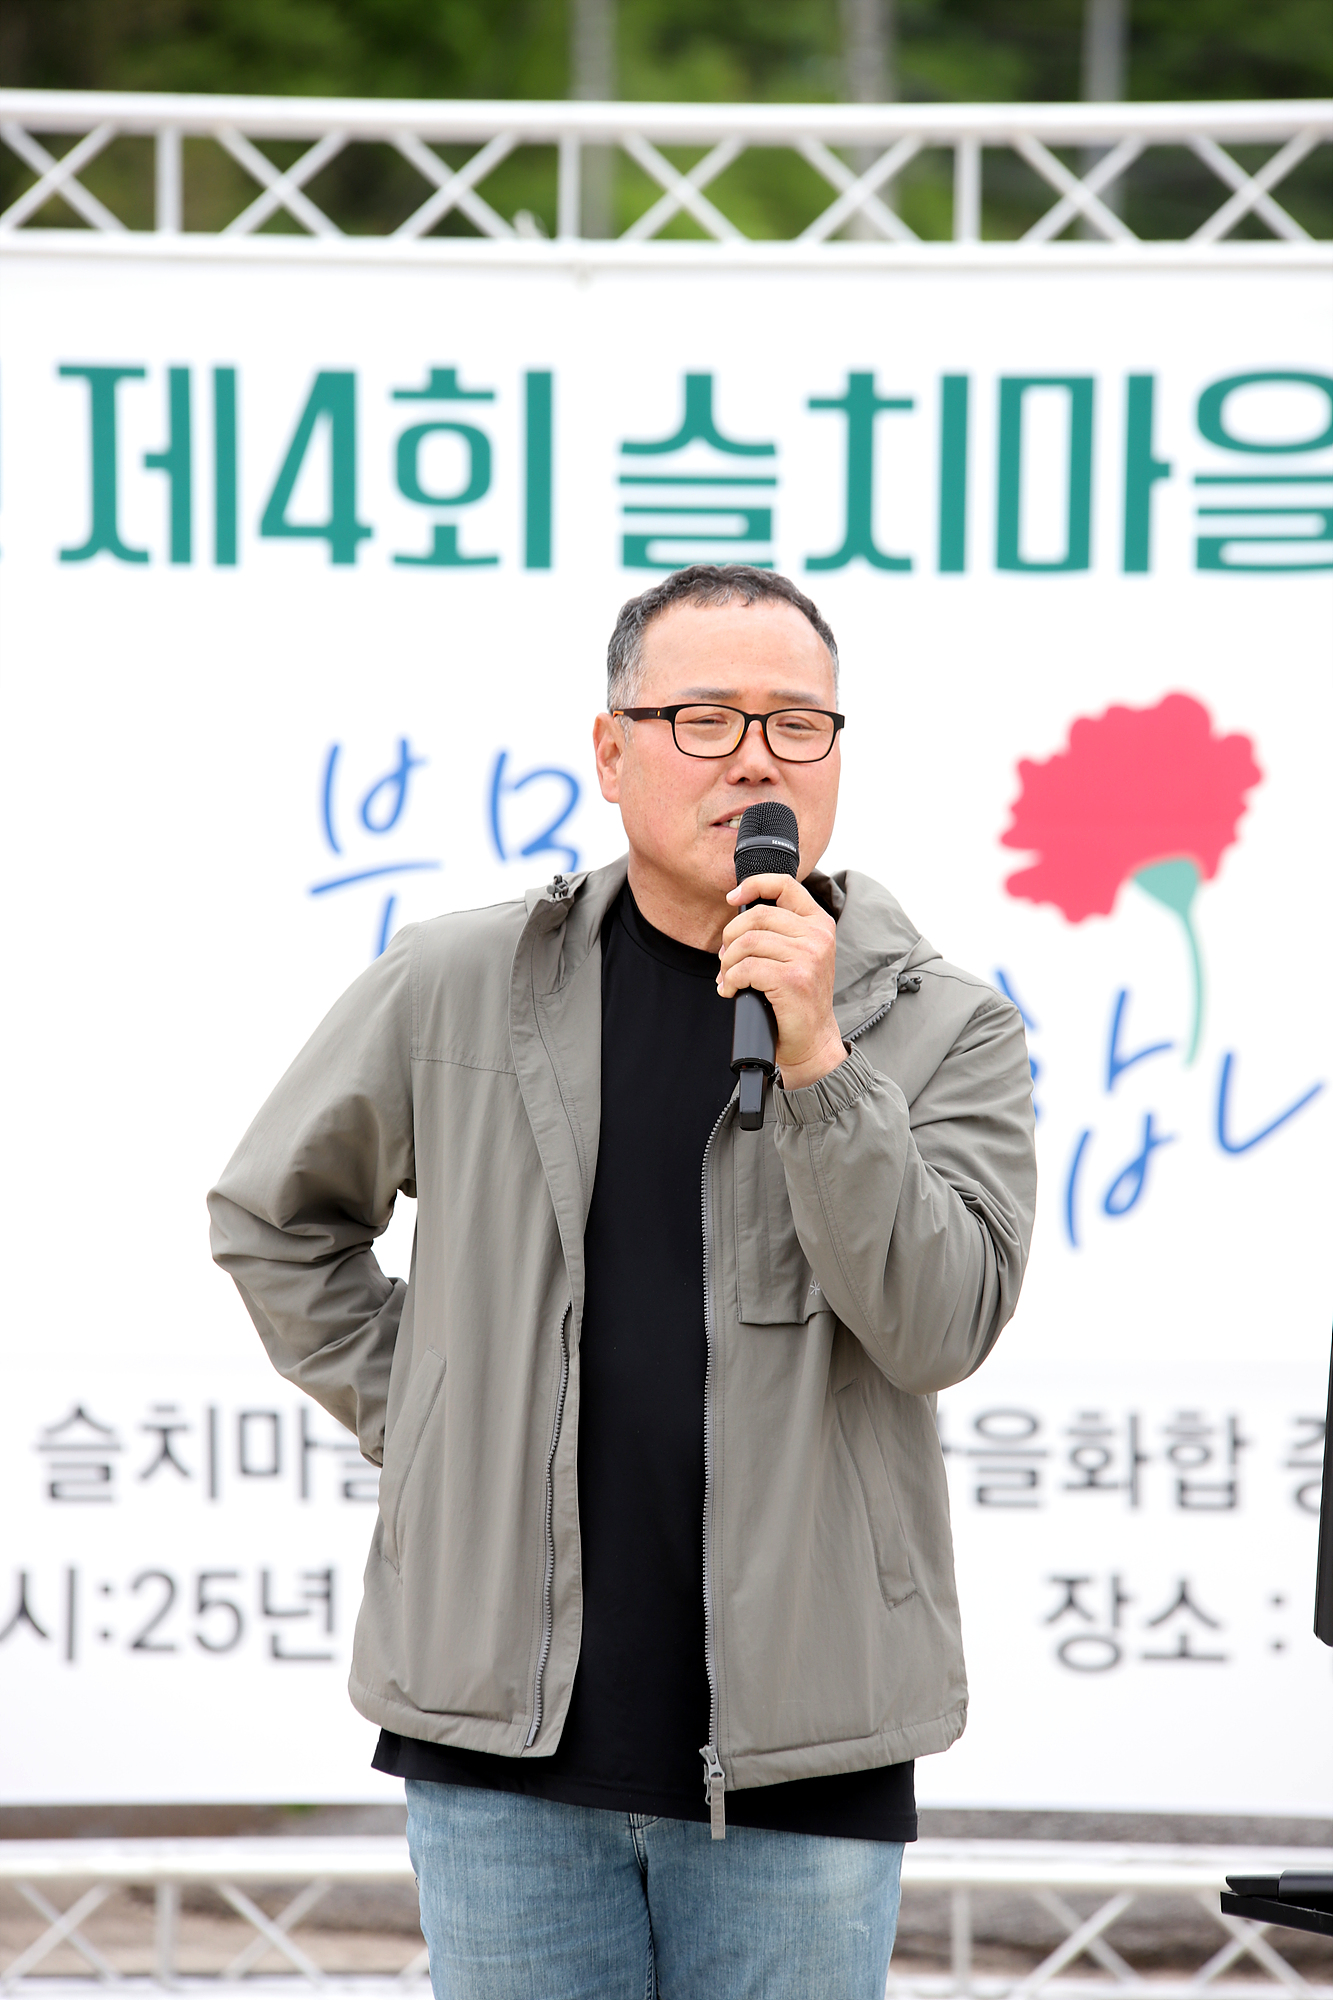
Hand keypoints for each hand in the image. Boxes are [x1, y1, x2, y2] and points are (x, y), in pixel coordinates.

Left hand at [717, 874, 845, 1090]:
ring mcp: (808, 956)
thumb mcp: (799, 955)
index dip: (754, 884)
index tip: (733, 897)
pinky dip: (731, 980)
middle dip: (731, 936)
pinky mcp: (793, 979)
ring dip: (728, 963)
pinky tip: (733, 990)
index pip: (785, 884)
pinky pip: (746, 968)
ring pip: (747, 942)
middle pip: (757, 916)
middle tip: (726, 958)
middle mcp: (817, 936)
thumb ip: (780, 930)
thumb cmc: (798, 998)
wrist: (812, 1041)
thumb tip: (739, 910)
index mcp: (819, 923)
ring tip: (729, 977)